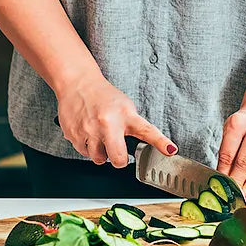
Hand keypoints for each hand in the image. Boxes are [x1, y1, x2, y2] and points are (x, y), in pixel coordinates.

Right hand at [55, 73, 176, 166]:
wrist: (77, 84)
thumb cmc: (103, 97)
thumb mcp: (125, 107)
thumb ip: (133, 126)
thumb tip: (142, 147)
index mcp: (125, 115)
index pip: (146, 130)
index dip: (161, 143)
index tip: (171, 150)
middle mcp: (107, 123)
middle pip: (117, 157)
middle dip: (119, 161)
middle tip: (117, 153)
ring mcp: (89, 130)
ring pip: (98, 158)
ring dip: (100, 153)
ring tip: (99, 137)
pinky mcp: (73, 134)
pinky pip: (83, 152)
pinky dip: (87, 147)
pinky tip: (87, 133)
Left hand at [217, 102, 245, 206]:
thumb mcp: (232, 132)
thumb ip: (227, 153)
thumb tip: (222, 182)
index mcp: (238, 123)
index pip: (228, 153)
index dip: (224, 174)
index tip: (220, 189)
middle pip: (245, 162)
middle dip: (238, 183)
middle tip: (232, 199)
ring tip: (243, 202)